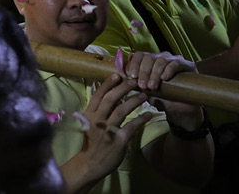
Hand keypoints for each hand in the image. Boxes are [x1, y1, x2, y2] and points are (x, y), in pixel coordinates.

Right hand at [64, 74, 154, 189]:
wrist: (90, 164)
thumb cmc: (91, 142)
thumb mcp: (90, 124)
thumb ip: (100, 111)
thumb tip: (113, 97)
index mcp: (89, 114)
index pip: (97, 95)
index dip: (107, 84)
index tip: (117, 75)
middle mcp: (97, 120)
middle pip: (111, 100)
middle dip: (123, 88)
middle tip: (134, 81)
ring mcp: (107, 131)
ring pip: (122, 110)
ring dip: (134, 101)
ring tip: (144, 95)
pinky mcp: (118, 141)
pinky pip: (132, 127)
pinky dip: (141, 119)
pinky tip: (149, 115)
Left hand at [120, 52, 204, 130]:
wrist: (181, 109)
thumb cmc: (162, 98)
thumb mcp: (146, 92)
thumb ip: (136, 85)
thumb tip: (122, 81)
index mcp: (151, 61)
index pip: (140, 55)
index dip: (134, 64)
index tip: (131, 76)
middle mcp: (162, 57)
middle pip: (149, 57)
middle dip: (144, 72)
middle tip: (142, 85)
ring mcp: (175, 60)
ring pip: (161, 60)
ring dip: (155, 73)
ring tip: (152, 86)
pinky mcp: (188, 66)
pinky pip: (176, 63)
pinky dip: (169, 69)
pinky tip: (164, 78)